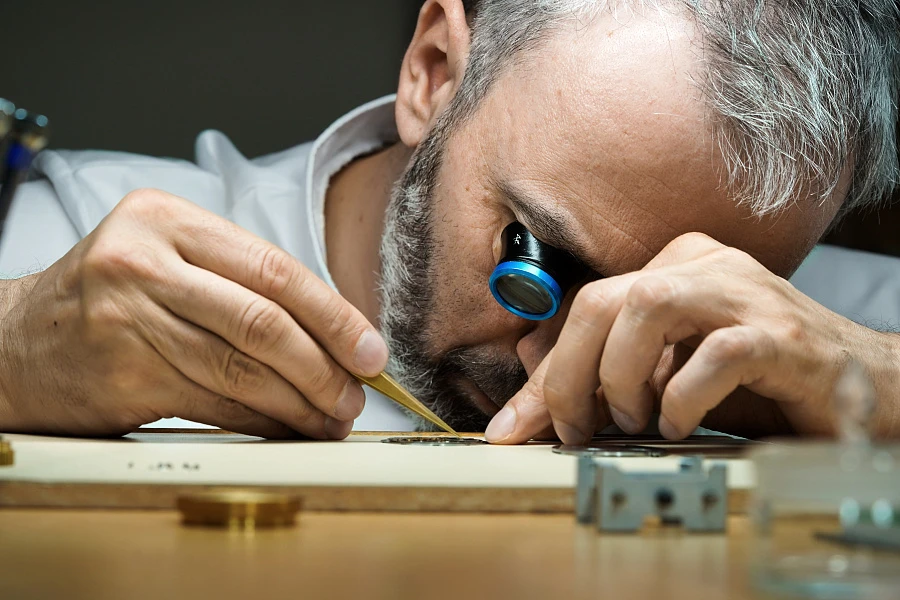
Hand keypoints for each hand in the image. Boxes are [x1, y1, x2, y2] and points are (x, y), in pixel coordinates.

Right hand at [0, 189, 388, 438]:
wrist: (16, 342)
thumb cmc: (112, 299)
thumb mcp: (168, 261)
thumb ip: (241, 283)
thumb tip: (336, 334)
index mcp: (168, 220)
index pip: (274, 269)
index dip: (333, 315)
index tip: (370, 349)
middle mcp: (144, 262)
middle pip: (263, 320)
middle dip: (325, 365)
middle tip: (356, 394)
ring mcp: (126, 318)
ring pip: (242, 368)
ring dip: (299, 402)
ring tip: (331, 417)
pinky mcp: (121, 374)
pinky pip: (213, 403)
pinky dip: (261, 420)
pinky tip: (288, 427)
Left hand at [486, 232, 898, 442]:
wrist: (863, 389)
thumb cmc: (759, 380)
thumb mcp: (666, 373)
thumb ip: (604, 366)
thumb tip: (528, 373)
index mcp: (675, 267)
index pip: (586, 304)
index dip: (546, 370)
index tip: (517, 426)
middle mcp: (707, 268)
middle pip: (603, 299)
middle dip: (569, 374)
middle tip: (574, 429)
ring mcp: (747, 296)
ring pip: (647, 305)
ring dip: (622, 375)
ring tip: (635, 420)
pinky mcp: (784, 337)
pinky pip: (715, 352)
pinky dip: (683, 397)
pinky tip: (680, 423)